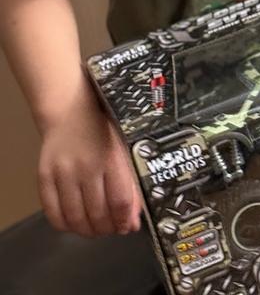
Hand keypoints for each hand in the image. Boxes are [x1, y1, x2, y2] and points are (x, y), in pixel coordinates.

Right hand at [38, 87, 141, 236]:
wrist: (71, 110)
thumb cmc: (101, 130)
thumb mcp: (123, 151)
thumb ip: (130, 185)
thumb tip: (133, 222)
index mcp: (111, 157)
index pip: (120, 201)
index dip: (124, 221)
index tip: (126, 227)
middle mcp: (86, 166)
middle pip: (98, 214)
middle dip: (107, 229)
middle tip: (111, 229)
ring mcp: (62, 172)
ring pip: (75, 218)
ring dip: (87, 231)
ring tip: (95, 228)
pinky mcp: (44, 177)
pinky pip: (53, 214)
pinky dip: (65, 225)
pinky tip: (75, 222)